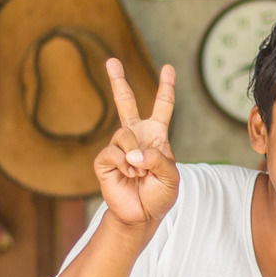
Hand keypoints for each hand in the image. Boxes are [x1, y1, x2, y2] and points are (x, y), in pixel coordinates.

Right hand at [93, 60, 178, 227]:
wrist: (142, 215)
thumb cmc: (159, 195)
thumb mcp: (171, 176)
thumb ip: (158, 159)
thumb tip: (133, 152)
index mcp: (156, 136)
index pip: (162, 107)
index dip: (166, 87)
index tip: (168, 68)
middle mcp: (136, 136)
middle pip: (126, 103)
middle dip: (118, 81)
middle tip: (111, 61)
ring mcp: (119, 146)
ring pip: (124, 134)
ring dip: (135, 155)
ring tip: (140, 172)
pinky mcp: (104, 160)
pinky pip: (113, 152)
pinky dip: (124, 165)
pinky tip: (129, 174)